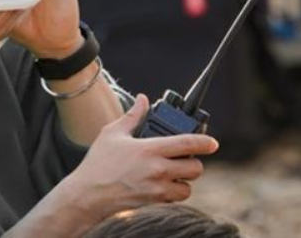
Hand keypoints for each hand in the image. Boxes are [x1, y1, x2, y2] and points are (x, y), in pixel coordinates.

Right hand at [59, 94, 219, 223]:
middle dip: (193, 162)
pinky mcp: (155, 203)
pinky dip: (175, 192)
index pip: (188, 144)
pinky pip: (177, 198)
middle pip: (195, 168)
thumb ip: (133, 116)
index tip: (212, 143)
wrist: (88, 195)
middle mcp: (158, 170)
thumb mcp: (112, 134)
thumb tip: (143, 99)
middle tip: (183, 158)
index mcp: (150, 149)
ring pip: (188, 186)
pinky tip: (162, 185)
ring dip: (184, 179)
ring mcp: (158, 189)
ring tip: (172, 173)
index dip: (205, 142)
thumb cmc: (98, 164)